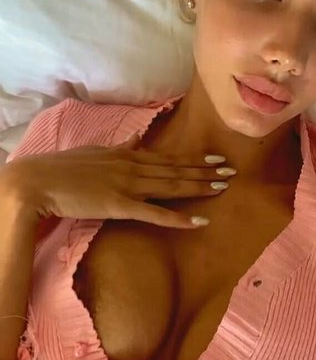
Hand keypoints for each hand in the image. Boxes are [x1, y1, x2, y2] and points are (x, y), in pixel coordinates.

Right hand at [2, 134, 233, 228]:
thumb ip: (121, 146)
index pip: (169, 156)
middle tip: (233, 170)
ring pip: (171, 186)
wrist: (38, 180)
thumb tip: (137, 138)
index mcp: (127, 154)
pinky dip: (178, 218)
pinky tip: (199, 222)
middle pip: (177, 169)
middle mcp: (133, 166)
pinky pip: (154, 213)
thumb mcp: (96, 150)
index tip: (217, 157)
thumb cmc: (64, 167)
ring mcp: (127, 185)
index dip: (195, 158)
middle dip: (206, 170)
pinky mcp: (119, 205)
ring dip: (199, 187)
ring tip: (224, 186)